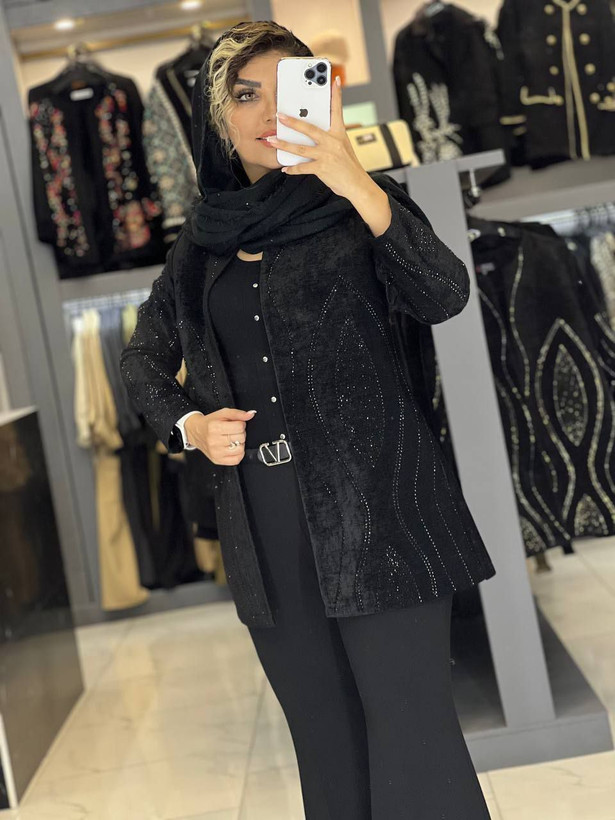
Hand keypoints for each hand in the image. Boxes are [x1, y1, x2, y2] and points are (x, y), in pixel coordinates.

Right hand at [185, 407, 256, 464]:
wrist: (196, 432)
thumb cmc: (209, 423)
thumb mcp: (222, 413)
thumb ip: (238, 413)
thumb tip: (250, 414)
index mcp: (214, 427)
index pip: (239, 427)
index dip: (241, 424)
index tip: (236, 424)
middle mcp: (213, 441)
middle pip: (241, 438)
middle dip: (240, 433)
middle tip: (233, 431)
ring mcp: (215, 452)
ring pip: (240, 449)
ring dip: (239, 444)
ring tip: (232, 439)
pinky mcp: (217, 460)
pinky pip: (236, 460)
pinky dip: (238, 453)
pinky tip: (232, 448)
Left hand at [267, 76, 370, 199]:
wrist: (357, 184)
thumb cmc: (348, 166)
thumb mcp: (343, 147)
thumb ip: (330, 138)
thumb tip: (313, 134)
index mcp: (339, 134)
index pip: (338, 110)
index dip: (336, 94)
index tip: (334, 80)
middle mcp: (333, 142)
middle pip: (309, 129)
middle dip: (292, 122)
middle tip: (279, 116)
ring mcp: (327, 155)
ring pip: (301, 148)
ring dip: (284, 144)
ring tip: (272, 140)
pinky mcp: (322, 169)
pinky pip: (303, 167)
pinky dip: (292, 169)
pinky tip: (285, 168)